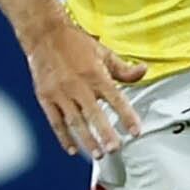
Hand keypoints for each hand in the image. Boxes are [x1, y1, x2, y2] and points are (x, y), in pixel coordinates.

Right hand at [23, 18, 145, 157]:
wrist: (45, 35)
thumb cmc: (77, 44)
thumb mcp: (104, 52)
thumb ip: (123, 68)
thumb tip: (144, 71)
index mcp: (95, 75)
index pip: (116, 99)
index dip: (127, 116)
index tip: (136, 131)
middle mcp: (78, 86)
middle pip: (94, 114)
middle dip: (105, 133)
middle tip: (115, 149)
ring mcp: (60, 93)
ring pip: (75, 121)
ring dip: (87, 140)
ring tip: (98, 154)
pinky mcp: (45, 97)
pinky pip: (55, 121)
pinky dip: (63, 136)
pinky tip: (72, 149)